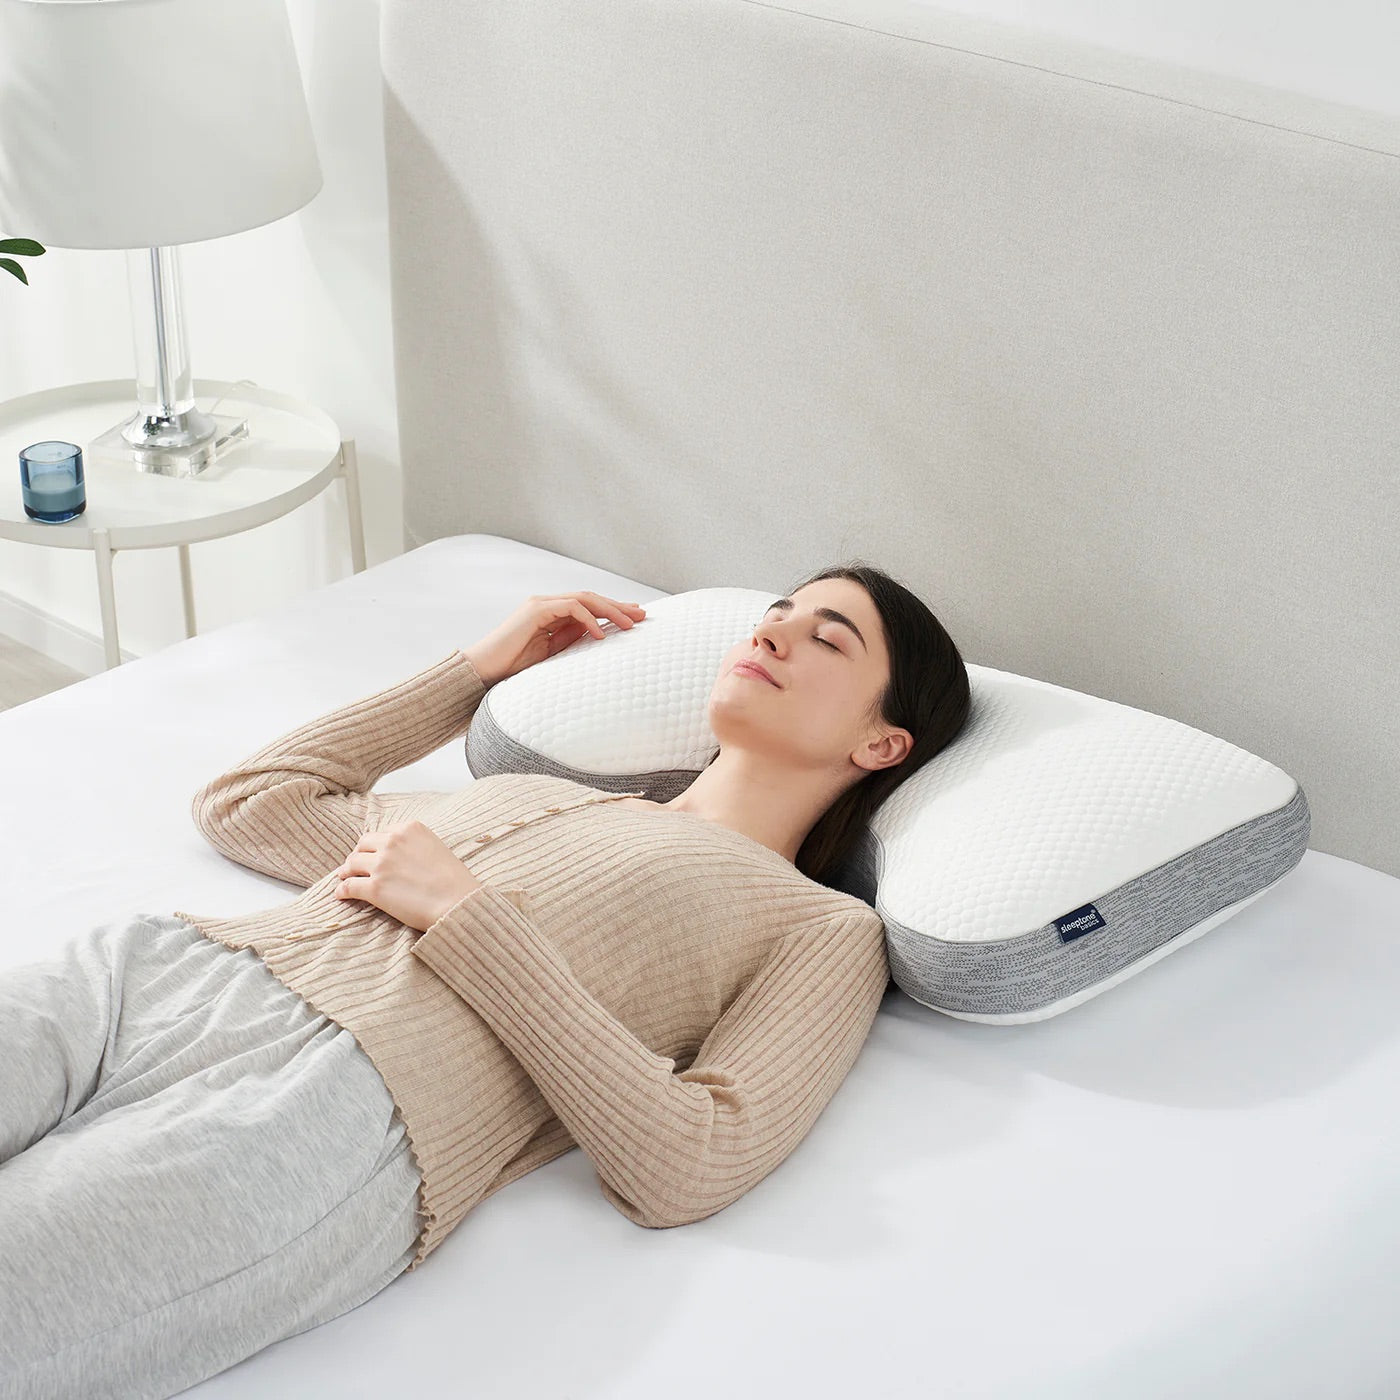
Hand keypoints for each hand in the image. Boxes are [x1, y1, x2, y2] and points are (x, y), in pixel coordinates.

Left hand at [331, 821, 483, 933]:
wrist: (458, 902)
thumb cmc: (453, 880)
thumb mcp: (435, 848)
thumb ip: (414, 845)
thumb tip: (398, 857)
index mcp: (409, 828)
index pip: (382, 833)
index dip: (375, 846)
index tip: (373, 854)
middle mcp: (393, 841)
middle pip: (362, 844)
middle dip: (359, 855)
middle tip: (356, 866)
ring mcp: (381, 864)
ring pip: (351, 863)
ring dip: (346, 871)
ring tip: (345, 878)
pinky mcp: (374, 888)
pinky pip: (348, 886)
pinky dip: (342, 890)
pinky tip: (341, 895)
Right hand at [462, 591, 646, 687]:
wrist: (482, 673)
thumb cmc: (512, 669)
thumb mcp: (551, 654)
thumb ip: (570, 640)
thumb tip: (598, 634)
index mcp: (550, 613)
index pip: (588, 606)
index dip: (613, 610)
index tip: (635, 618)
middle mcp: (546, 603)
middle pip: (590, 598)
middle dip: (618, 606)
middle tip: (642, 616)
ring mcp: (540, 604)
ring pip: (584, 598)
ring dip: (610, 610)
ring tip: (630, 625)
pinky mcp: (535, 609)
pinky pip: (571, 607)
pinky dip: (589, 619)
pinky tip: (602, 635)